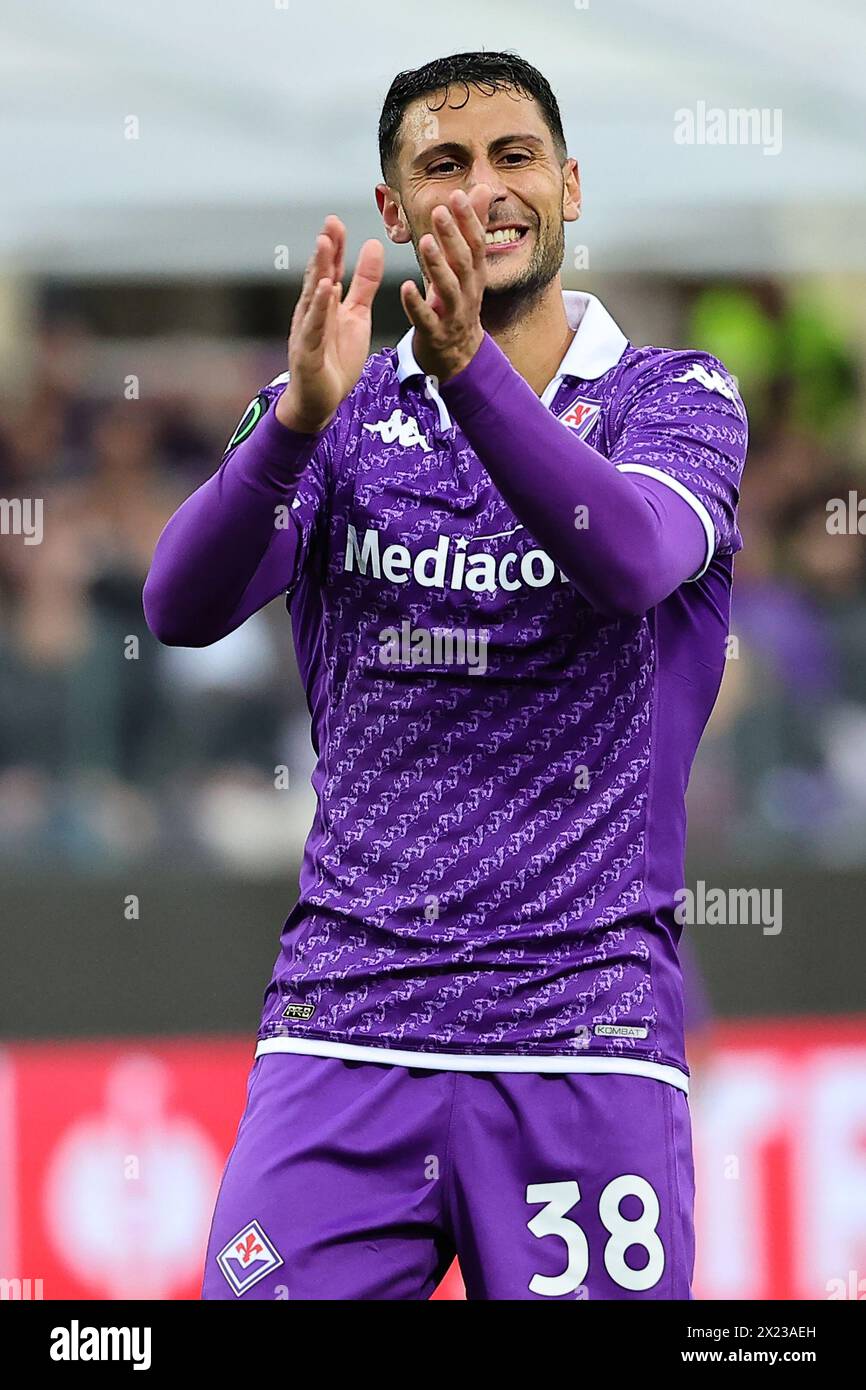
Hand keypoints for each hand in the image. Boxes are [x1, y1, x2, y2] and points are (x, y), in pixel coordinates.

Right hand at [276, 217, 384, 433]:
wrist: (319, 401)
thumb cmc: (334, 358)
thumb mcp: (357, 316)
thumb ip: (364, 284)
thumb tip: (374, 246)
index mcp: (325, 303)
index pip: (329, 269)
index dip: (333, 247)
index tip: (336, 221)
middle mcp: (313, 313)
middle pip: (318, 277)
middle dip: (324, 251)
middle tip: (330, 224)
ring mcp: (308, 332)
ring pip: (313, 297)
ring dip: (318, 271)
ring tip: (324, 245)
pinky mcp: (308, 352)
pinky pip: (314, 328)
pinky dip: (319, 309)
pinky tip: (325, 290)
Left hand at [399, 186, 490, 383]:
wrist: (459, 355)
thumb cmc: (458, 303)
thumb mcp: (468, 266)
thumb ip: (472, 228)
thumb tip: (481, 189)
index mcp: (475, 275)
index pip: (476, 244)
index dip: (469, 220)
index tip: (457, 196)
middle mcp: (468, 293)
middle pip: (464, 263)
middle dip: (453, 237)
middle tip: (439, 213)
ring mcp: (453, 315)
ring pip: (449, 289)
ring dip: (438, 265)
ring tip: (426, 242)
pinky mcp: (435, 334)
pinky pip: (426, 318)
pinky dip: (416, 303)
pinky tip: (406, 287)